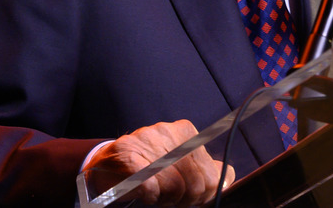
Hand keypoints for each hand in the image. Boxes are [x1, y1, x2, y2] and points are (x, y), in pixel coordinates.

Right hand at [85, 119, 233, 206]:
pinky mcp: (127, 156)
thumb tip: (229, 175)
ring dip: (167, 199)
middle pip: (195, 182)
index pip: (211, 172)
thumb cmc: (145, 166)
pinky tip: (144, 193)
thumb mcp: (177, 162)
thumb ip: (202, 167)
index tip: (194, 198)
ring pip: (174, 187)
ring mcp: (145, 142)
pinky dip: (150, 197)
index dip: (204, 193)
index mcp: (184, 132)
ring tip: (158, 195)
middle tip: (174, 200)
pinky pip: (151, 188)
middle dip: (187, 199)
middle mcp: (166, 132)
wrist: (103, 164)